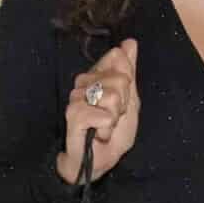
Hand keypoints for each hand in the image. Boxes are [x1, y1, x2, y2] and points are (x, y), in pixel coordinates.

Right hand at [59, 39, 139, 183]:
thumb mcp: (130, 100)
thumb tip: (130, 42)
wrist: (100, 160)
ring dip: (115, 117)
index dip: (128, 82)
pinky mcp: (73, 114)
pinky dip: (107, 129)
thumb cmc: (113, 131)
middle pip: (121, 79)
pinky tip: (99, 134)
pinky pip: (104, 115)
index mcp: (97, 75)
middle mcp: (83, 82)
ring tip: (105, 126)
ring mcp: (76, 97)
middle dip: (124, 103)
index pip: (118, 57)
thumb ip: (129, 71)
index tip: (122, 99)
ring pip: (113, 97)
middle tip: (113, 116)